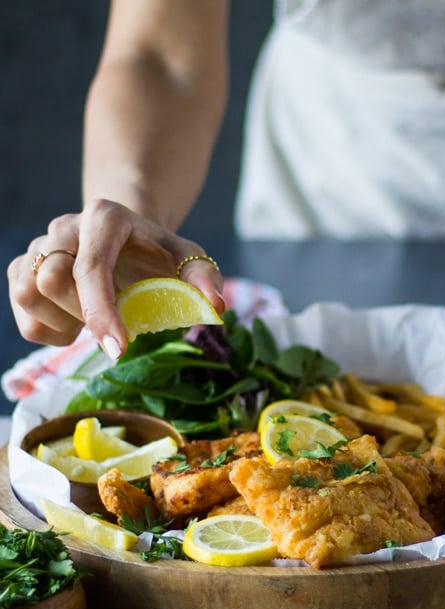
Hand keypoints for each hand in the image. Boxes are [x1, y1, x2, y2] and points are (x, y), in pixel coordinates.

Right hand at [7, 199, 225, 358]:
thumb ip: (204, 278)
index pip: (90, 267)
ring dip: (63, 322)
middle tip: (118, 325)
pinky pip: (24, 317)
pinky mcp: (23, 272)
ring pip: (27, 293)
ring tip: (95, 321)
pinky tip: (76, 326)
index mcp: (104, 218)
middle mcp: (64, 227)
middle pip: (52, 280)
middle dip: (86, 316)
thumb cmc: (158, 254)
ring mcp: (38, 248)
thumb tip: (216, 306)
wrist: (128, 240)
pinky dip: (49, 333)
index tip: (118, 349)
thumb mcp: (188, 259)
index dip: (101, 311)